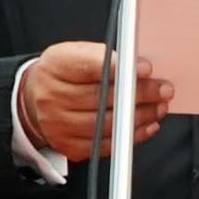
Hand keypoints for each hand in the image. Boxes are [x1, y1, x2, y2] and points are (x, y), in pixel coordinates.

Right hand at [17, 42, 170, 162]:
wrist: (35, 99)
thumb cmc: (65, 74)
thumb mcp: (78, 53)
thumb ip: (105, 57)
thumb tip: (138, 67)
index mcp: (55, 66)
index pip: (88, 66)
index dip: (120, 68)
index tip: (146, 69)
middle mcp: (51, 96)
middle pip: (101, 98)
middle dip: (139, 94)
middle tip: (163, 90)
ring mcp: (56, 124)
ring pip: (105, 124)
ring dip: (139, 117)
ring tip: (159, 107)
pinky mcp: (66, 145)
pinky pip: (104, 144)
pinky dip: (130, 136)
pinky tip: (146, 125)